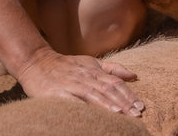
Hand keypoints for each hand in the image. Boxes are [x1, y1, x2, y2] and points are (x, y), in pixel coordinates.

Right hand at [14, 47, 143, 116]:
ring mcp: (72, 84)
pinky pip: (73, 102)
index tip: (141, 106)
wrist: (36, 62)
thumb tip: (134, 75)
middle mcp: (85, 77)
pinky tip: (93, 114)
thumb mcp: (91, 62)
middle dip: (124, 102)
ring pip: (94, 94)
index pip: (116, 82)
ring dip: (109, 104)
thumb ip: (112, 69)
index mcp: (94, 71)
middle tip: (137, 114)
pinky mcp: (58, 93)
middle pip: (108, 89)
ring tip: (122, 114)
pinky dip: (84, 107)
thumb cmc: (66, 65)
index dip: (129, 94)